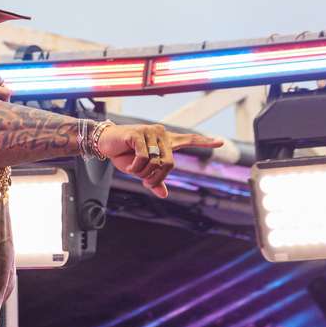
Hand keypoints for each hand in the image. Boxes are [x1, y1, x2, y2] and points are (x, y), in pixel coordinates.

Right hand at [96, 123, 223, 198]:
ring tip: (133, 170)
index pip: (188, 139)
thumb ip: (153, 179)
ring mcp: (150, 132)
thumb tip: (164, 194)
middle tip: (145, 183)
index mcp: (165, 141)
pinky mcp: (138, 133)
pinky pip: (144, 157)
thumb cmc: (123, 154)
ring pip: (156, 162)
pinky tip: (128, 165)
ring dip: (143, 173)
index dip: (205, 142)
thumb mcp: (140, 170)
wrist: (104, 143)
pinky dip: (136, 167)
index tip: (220, 142)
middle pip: (169, 163)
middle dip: (156, 178)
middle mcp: (161, 134)